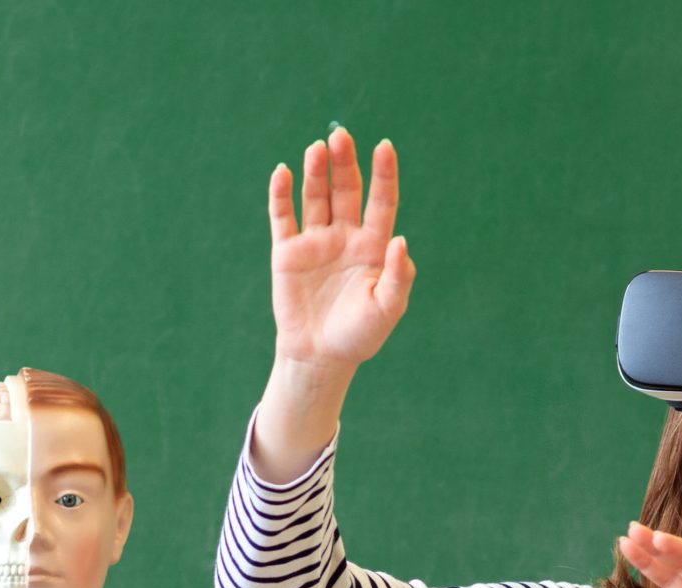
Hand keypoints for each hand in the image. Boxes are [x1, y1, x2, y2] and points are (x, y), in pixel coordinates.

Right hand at [252, 129, 414, 479]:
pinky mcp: (287, 252)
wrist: (320, 357)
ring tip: (317, 149)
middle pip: (346, 189)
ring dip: (316, 172)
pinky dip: (281, 194)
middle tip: (341, 136)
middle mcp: (345, 236)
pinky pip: (283, 217)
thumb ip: (397, 276)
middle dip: (344, 163)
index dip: (384, 174)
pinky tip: (283, 173)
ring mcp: (315, 241)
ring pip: (316, 197)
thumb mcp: (387, 309)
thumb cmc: (360, 335)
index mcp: (373, 245)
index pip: (381, 201)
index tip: (385, 147)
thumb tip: (400, 240)